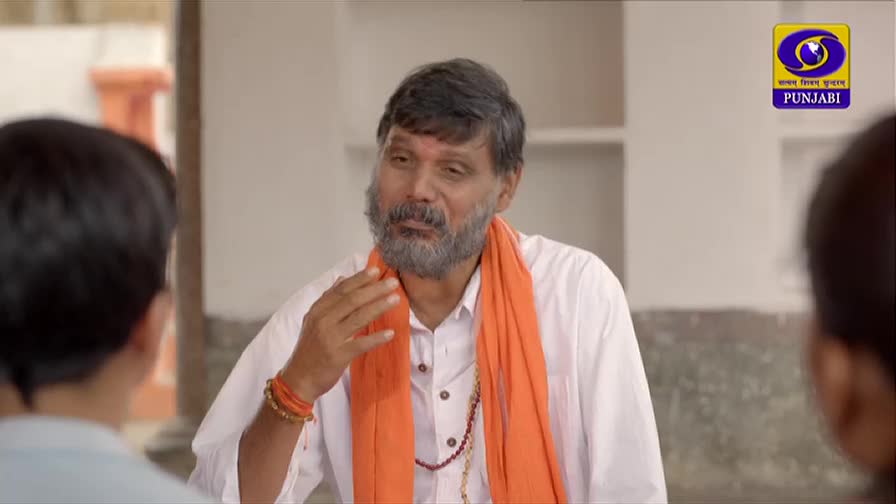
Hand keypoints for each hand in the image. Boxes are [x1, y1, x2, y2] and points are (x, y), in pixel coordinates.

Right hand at [282, 267, 399, 401]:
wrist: (299, 378)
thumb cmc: (309, 349)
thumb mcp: (313, 320)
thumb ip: (328, 300)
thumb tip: (342, 279)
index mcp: (318, 310)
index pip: (341, 290)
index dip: (359, 279)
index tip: (376, 270)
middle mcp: (323, 321)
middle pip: (352, 300)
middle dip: (374, 289)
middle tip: (392, 282)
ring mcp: (330, 338)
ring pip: (358, 318)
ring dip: (379, 307)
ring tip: (395, 299)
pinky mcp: (338, 355)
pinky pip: (360, 344)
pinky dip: (376, 338)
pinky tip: (390, 333)